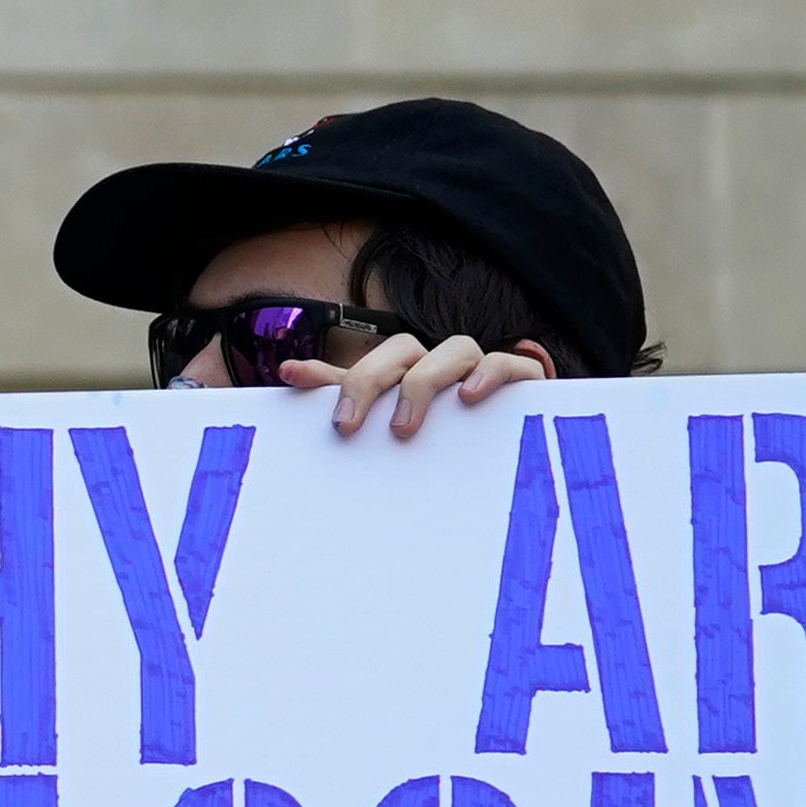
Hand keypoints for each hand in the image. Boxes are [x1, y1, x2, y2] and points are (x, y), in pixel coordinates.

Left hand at [279, 328, 549, 438]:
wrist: (513, 457)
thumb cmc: (442, 437)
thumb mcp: (387, 422)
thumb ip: (341, 397)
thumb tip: (285, 370)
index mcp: (409, 373)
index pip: (374, 361)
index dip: (346, 378)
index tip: (320, 407)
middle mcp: (441, 365)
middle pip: (406, 349)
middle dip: (372, 380)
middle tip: (349, 426)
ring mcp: (479, 370)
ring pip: (456, 349)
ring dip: (426, 380)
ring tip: (404, 425)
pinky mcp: (520, 382)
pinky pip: (509, 363)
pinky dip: (491, 373)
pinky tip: (470, 396)